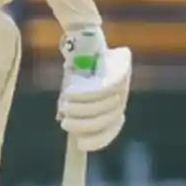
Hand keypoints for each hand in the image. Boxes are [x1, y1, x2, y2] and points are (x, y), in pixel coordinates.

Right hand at [57, 28, 132, 151]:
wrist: (86, 41)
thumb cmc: (79, 69)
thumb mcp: (75, 92)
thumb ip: (72, 108)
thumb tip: (62, 121)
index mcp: (113, 106)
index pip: (111, 129)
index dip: (98, 140)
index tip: (80, 144)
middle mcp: (121, 97)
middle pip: (106, 121)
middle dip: (83, 126)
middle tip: (65, 123)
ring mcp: (124, 85)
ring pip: (103, 106)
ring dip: (81, 110)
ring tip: (66, 106)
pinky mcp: (120, 72)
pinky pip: (102, 90)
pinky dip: (84, 95)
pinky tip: (69, 92)